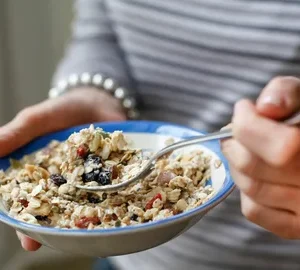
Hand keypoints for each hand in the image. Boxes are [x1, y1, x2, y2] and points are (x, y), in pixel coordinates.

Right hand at [0, 87, 125, 249]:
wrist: (98, 100)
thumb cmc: (64, 110)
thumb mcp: (38, 119)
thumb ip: (17, 133)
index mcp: (42, 172)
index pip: (30, 199)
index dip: (25, 217)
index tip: (26, 235)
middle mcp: (65, 181)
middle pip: (56, 208)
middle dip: (50, 225)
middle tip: (45, 241)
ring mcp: (89, 179)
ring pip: (84, 204)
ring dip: (81, 218)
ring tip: (80, 232)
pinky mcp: (110, 173)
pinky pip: (110, 189)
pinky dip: (112, 200)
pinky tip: (114, 210)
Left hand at [221, 76, 299, 238]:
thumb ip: (288, 93)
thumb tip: (265, 108)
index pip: (279, 147)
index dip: (248, 124)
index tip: (243, 109)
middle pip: (252, 166)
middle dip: (235, 142)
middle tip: (236, 131)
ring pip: (250, 188)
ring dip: (237, 164)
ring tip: (245, 149)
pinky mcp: (295, 228)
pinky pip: (253, 210)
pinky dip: (246, 189)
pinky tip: (257, 173)